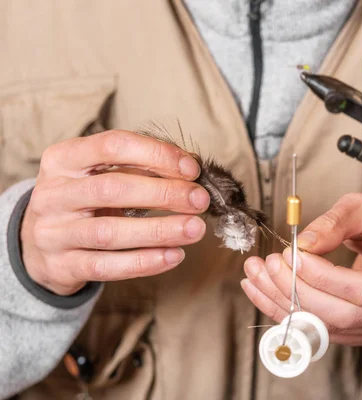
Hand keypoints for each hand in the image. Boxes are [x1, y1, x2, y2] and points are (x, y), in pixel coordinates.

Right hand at [20, 130, 209, 295]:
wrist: (35, 243)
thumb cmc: (82, 201)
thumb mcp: (98, 174)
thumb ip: (138, 167)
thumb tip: (189, 169)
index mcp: (64, 159)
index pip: (113, 145)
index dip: (156, 154)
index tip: (191, 169)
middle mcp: (54, 193)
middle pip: (112, 189)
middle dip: (164, 193)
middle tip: (199, 200)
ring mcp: (53, 232)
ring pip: (110, 232)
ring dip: (159, 230)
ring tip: (195, 229)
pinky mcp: (62, 266)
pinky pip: (106, 266)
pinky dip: (144, 262)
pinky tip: (174, 255)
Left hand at [241, 193, 361, 345]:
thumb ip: (335, 223)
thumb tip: (303, 244)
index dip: (323, 277)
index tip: (293, 255)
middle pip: (345, 315)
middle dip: (299, 292)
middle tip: (270, 265)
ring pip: (330, 327)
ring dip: (286, 305)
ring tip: (258, 277)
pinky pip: (325, 330)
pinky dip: (291, 313)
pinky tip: (267, 292)